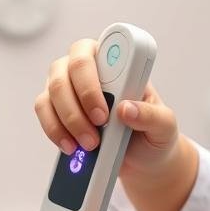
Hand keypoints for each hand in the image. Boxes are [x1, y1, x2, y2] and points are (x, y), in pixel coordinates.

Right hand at [35, 38, 182, 176]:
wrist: (144, 159)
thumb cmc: (154, 133)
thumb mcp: (164, 126)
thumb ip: (151, 116)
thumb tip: (126, 109)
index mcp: (116, 62)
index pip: (95, 51)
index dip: (93, 79)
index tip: (106, 112)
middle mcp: (87, 68)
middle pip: (66, 71)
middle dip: (78, 106)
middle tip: (96, 135)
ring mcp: (68, 86)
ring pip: (52, 92)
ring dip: (67, 121)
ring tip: (89, 146)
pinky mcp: (56, 108)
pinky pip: (45, 113)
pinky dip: (55, 132)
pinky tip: (71, 148)